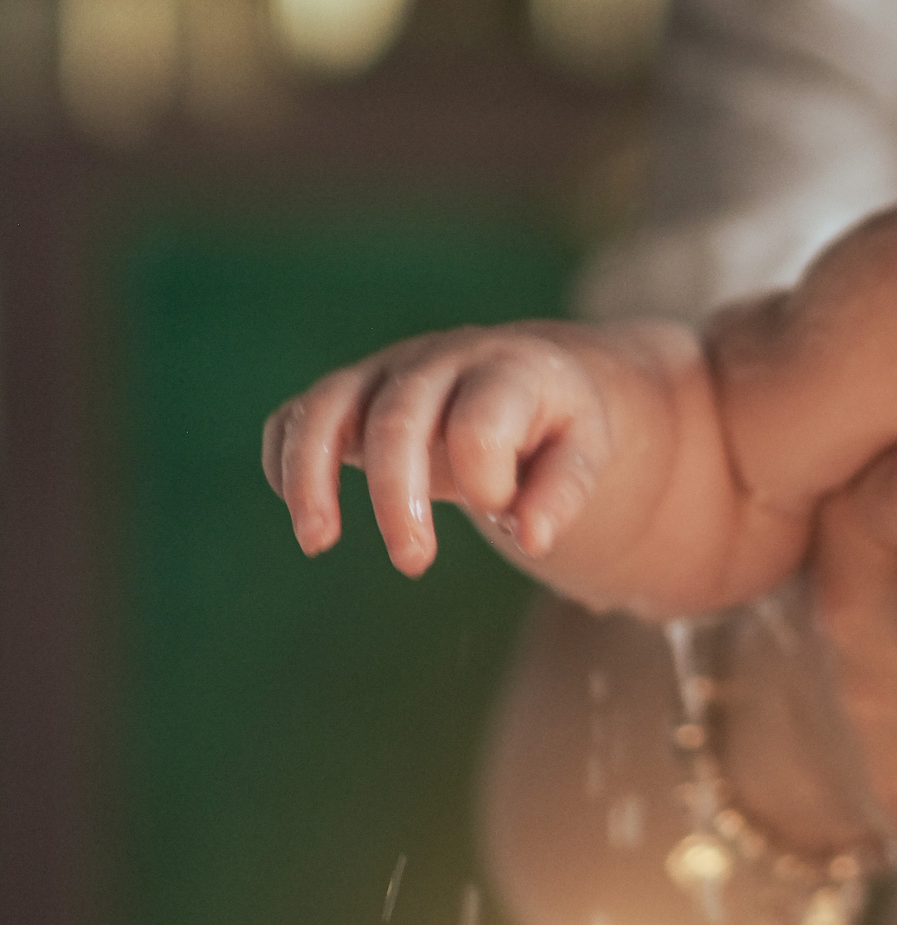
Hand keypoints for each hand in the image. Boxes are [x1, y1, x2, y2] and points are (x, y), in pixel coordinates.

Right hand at [262, 324, 611, 576]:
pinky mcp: (347, 392)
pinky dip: (285, 463)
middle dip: (397, 499)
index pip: (480, 425)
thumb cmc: (554, 425)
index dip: (486, 481)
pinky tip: (311, 520)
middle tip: (414, 563)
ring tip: (317, 543)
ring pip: (324, 409)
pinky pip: (295, 417)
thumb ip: (563, 492)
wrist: (525, 376)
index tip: (501, 513)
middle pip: (397, 421)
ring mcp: (384, 371)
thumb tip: (531, 540)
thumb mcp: (583, 451)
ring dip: (312, 478)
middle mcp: (438, 361)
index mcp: (507, 370)